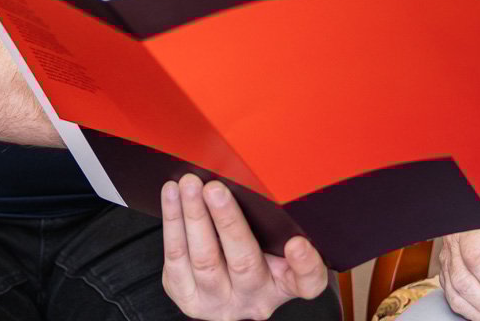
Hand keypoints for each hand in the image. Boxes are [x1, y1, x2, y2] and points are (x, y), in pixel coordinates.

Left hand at [160, 174, 329, 320]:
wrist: (221, 289)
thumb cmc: (254, 254)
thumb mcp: (274, 244)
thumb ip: (275, 223)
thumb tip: (254, 178)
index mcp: (285, 283)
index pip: (307, 281)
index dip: (305, 264)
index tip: (297, 243)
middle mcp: (254, 297)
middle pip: (244, 262)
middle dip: (227, 221)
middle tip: (215, 189)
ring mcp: (219, 301)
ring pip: (203, 260)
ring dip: (193, 217)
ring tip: (189, 185)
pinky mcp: (187, 297)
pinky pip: (175, 259)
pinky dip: (173, 222)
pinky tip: (172, 195)